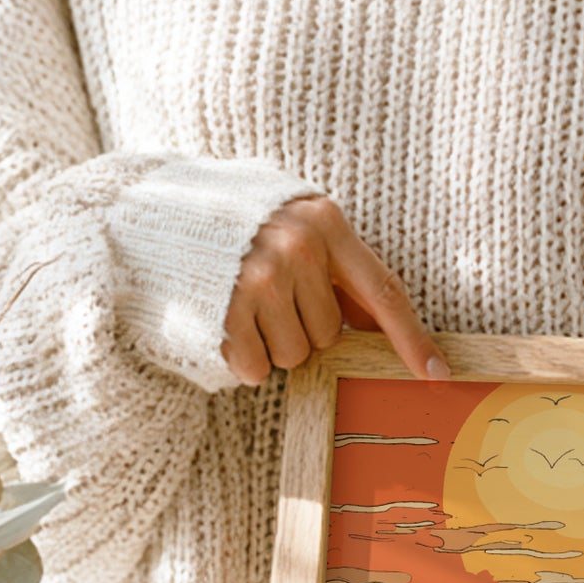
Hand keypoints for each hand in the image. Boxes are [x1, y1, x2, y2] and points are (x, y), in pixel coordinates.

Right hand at [222, 195, 448, 385]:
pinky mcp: (226, 311)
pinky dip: (242, 358)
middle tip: (265, 296)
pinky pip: (257, 368)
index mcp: (324, 222)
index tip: (438, 373)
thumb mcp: (290, 223)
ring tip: (239, 305)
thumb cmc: (229, 221)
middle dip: (302, 328)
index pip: (383, 291)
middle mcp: (298, 248)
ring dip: (271, 345)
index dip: (412, 338)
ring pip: (295, 356)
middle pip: (330, 335)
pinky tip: (222, 322)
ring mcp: (260, 280)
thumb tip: (376, 323)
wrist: (145, 209)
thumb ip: (334, 266)